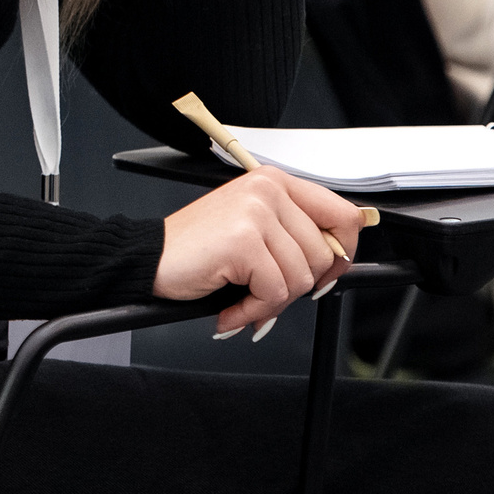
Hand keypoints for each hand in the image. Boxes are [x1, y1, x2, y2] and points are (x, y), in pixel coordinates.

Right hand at [154, 166, 362, 335]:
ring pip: (301, 278)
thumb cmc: (199, 249)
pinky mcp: (243, 241)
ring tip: (243, 300)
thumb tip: (340, 259)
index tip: (326, 273)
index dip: (342, 252)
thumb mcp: (254, 228)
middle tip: (266, 292)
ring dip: (272, 303)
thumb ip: (294, 234)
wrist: (150, 258)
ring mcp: (255, 213)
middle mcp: (268, 190)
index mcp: (275, 182)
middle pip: (323, 254)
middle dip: (297, 286)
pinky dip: (254, 311)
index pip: (343, 214)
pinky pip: (274, 292)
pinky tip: (232, 309)